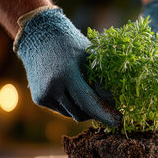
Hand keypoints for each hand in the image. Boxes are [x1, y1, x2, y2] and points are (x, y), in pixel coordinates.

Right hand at [14, 7, 120, 125]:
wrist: (39, 36)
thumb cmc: (71, 43)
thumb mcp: (89, 57)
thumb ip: (101, 79)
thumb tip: (112, 100)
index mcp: (66, 75)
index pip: (89, 102)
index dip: (105, 113)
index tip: (118, 121)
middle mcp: (52, 88)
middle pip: (81, 113)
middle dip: (97, 112)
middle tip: (109, 107)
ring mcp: (44, 95)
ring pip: (72, 114)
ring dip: (84, 109)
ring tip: (91, 95)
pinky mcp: (39, 99)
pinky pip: (62, 110)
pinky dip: (72, 105)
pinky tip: (74, 91)